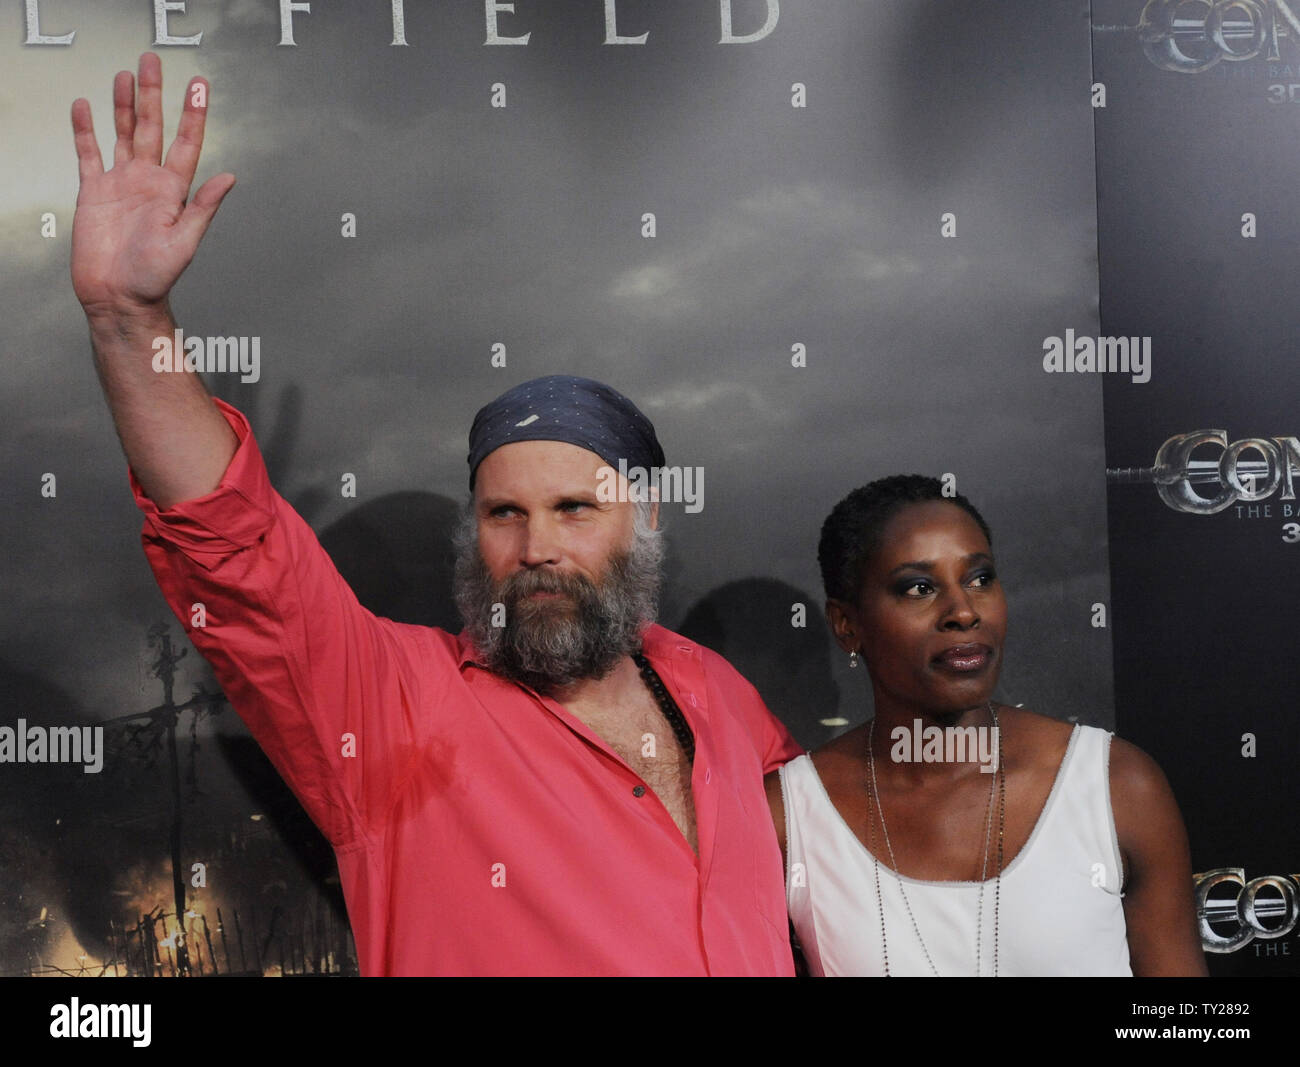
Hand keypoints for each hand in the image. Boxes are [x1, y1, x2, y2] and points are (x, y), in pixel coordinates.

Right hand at [70, 52, 234, 322]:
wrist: (119, 297)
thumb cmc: (155, 278)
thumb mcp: (186, 242)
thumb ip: (204, 208)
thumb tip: (229, 178)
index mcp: (173, 191)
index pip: (186, 143)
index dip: (193, 113)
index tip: (200, 85)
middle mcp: (148, 182)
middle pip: (151, 128)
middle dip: (154, 95)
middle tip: (154, 61)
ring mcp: (121, 184)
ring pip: (122, 134)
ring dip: (124, 105)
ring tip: (126, 75)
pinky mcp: (94, 192)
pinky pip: (88, 154)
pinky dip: (86, 131)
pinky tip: (86, 108)